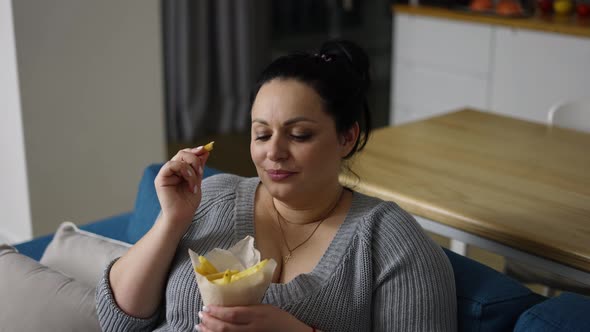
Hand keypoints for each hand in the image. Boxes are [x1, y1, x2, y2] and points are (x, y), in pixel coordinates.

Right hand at [155, 146, 209, 227]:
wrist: (182, 217)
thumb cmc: (189, 202)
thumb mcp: (197, 180)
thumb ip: (199, 166)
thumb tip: (205, 150)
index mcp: (179, 170)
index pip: (186, 154)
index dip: (195, 150)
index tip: (206, 149)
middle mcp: (171, 170)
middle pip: (182, 153)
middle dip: (195, 159)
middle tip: (201, 170)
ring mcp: (165, 174)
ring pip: (179, 158)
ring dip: (192, 169)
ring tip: (195, 184)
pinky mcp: (160, 178)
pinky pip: (172, 165)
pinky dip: (185, 172)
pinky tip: (190, 185)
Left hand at [196, 304, 311, 331]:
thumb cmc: (280, 319)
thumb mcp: (266, 308)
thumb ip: (249, 307)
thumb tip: (228, 304)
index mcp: (257, 315)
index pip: (232, 314)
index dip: (216, 312)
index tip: (206, 307)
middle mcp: (253, 329)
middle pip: (225, 328)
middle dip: (209, 322)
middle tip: (200, 315)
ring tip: (200, 326)